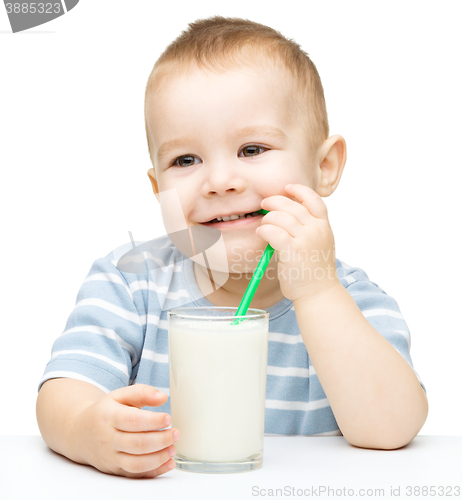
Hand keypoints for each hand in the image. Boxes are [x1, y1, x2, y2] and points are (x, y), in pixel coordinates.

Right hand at [74, 384, 179, 477]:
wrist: (80, 432)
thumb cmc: (105, 412)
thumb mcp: (120, 395)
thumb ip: (142, 392)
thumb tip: (162, 397)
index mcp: (109, 416)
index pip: (132, 420)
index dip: (152, 420)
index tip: (168, 418)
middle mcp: (108, 439)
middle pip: (137, 444)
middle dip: (160, 440)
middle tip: (176, 433)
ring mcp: (110, 457)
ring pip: (136, 463)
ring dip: (159, 458)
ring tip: (173, 448)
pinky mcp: (114, 470)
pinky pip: (135, 474)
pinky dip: (154, 471)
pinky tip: (168, 463)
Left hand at [256, 183, 339, 302]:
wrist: (318, 292)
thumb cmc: (314, 269)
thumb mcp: (319, 243)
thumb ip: (308, 227)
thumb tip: (285, 212)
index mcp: (324, 225)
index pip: (313, 199)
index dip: (299, 190)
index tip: (287, 188)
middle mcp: (316, 229)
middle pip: (291, 205)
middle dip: (274, 202)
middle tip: (265, 204)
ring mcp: (305, 239)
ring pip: (279, 217)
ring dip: (267, 219)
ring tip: (264, 227)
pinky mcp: (292, 251)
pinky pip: (272, 231)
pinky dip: (264, 230)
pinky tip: (261, 234)